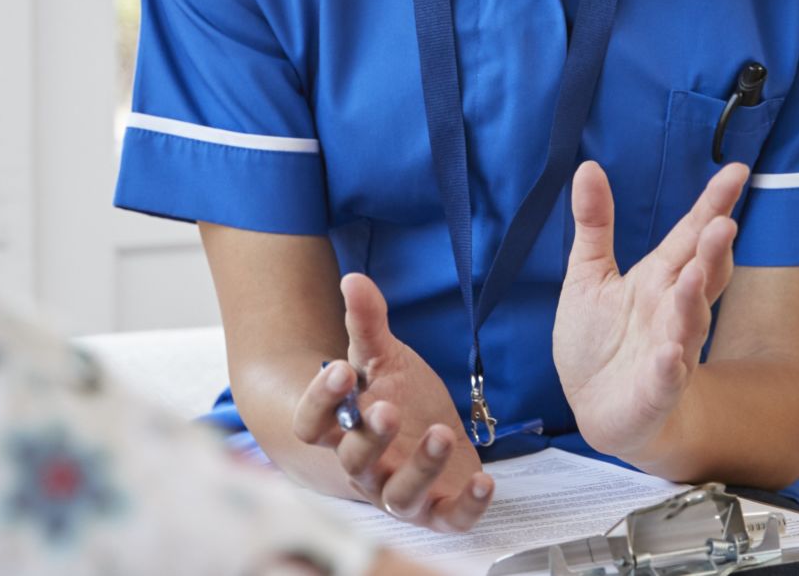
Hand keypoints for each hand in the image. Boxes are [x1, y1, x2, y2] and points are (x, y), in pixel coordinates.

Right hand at [290, 273, 494, 531]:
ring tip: (441, 434)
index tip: (340, 369)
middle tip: (389, 408)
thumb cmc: (401, 398)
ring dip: (420, 468)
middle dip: (371, 437)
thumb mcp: (386, 359)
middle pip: (353, 462)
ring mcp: (401, 493)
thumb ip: (367, 325)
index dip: (320, 401)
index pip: (312, 425)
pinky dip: (468, 506)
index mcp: (342, 430)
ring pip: (399, 495)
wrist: (435, 435)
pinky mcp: (440, 511)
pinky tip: (486, 480)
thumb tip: (354, 278)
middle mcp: (365, 469)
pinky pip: (450, 518)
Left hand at [551, 162, 746, 464]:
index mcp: (659, 278)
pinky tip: (671, 355)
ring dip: (693, 300)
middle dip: (713, 250)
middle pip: (702, 274)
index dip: (713, 205)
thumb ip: (595, 223)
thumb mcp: (589, 274)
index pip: (690, 235)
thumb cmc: (600, 340)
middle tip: (723, 223)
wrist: (599, 409)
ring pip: (689, 323)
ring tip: (696, 274)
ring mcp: (669, 351)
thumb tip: (588, 166)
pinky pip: (665, 378)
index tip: (738, 170)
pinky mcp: (655, 390)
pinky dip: (669, 367)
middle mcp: (672, 310)